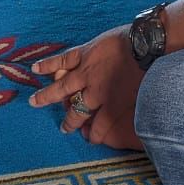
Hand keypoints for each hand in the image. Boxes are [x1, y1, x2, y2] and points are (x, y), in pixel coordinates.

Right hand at [29, 26, 144, 148]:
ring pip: (62, 87)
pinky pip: (62, 60)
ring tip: (34, 102)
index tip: (90, 139)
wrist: (146, 46)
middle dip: (70, 122)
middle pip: (77, 111)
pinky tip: (35, 68)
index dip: (94, 135)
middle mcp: (94, 92)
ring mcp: (86, 72)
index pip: (98, 127)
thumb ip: (131, 111)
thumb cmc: (149, 71)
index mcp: (110, 104)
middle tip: (63, 129)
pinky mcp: (84, 53)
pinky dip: (48, 64)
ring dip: (47, 96)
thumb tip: (133, 123)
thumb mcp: (142, 97)